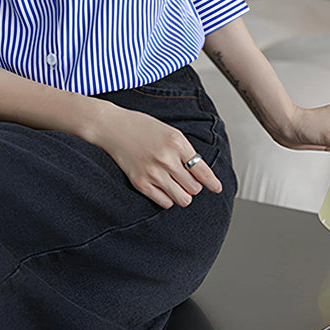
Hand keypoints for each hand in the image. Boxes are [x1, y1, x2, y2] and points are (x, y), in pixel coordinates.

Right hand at [90, 102, 221, 208]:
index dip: (212, 182)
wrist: (113, 127)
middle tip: (185, 178)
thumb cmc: (142, 127)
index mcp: (177, 143)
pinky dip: (167, 198)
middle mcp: (167, 159)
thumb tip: (201, 174)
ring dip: (182, 194)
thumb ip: (185, 151)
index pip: (202, 170)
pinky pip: (165, 203)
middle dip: (193, 185)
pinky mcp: (141, 183)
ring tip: (175, 185)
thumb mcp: (170, 132)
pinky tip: (162, 187)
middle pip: (194, 188)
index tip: (217, 188)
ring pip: (183, 199)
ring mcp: (153, 172)